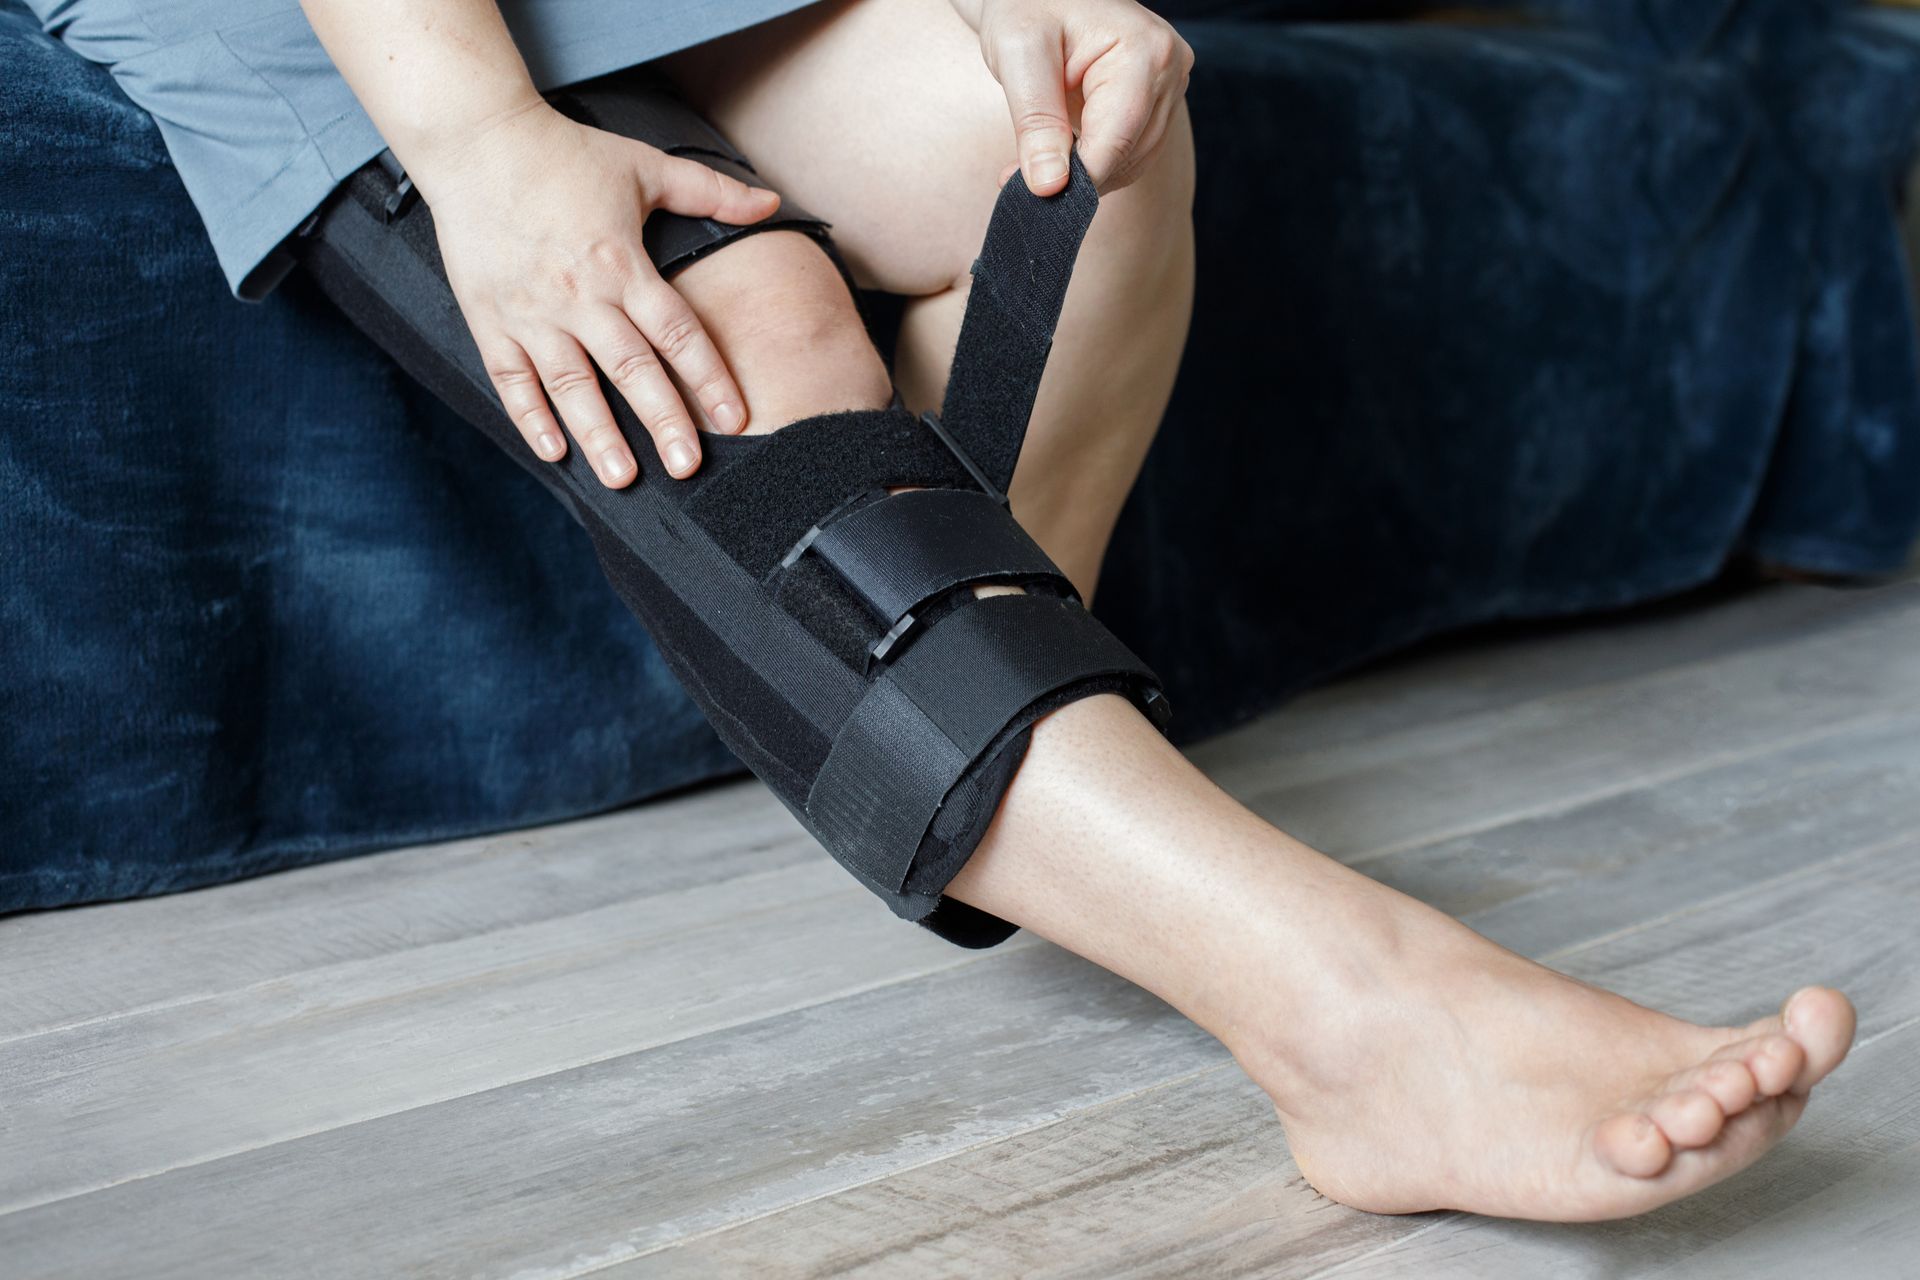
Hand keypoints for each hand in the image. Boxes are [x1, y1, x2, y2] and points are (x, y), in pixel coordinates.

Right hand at [412, 101, 779, 486]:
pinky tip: (554, 452)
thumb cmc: (565, 154)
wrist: (475, 140)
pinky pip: (511, 378)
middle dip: (661, 421)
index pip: (677, 332)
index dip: (709, 378)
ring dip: (597, 434)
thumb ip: (712, 192)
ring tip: (621, 477)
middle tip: (686, 467)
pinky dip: (529, 417)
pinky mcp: (490, 318)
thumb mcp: (645, 165)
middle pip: (630, 369)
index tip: (736, 419)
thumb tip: (772, 203)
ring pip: (570, 384)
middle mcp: (579, 294)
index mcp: (622, 263)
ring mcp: (531, 311)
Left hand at [956, 0, 1192, 195]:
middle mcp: (1169, 68)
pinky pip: (1131, 151)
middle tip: (1019, 178)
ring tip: (1036, 160)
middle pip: (1128, 155)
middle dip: (1076, 177)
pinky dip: (1094, 162)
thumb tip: (1049, 186)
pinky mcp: (1157, 99)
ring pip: (1132, 160)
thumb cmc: (1027, 7)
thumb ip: (1035, 122)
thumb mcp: (1018, 55)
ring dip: (1084, 174)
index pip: (1116, 141)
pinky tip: (1060, 152)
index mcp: (1144, 51)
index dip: (1076, 180)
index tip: (1031, 197)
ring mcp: (1169, 85)